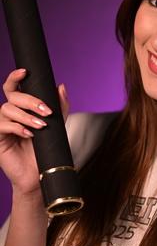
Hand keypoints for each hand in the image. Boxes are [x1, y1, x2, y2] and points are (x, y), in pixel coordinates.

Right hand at [0, 69, 69, 196]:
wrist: (41, 174)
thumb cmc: (46, 150)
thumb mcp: (57, 126)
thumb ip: (60, 107)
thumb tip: (61, 86)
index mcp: (21, 108)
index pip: (13, 88)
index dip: (15, 77)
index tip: (25, 72)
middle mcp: (9, 115)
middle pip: (12, 96)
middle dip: (30, 100)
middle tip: (47, 111)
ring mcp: (2, 126)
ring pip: (7, 109)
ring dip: (26, 116)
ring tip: (41, 126)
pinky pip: (2, 125)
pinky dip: (18, 128)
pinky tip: (30, 135)